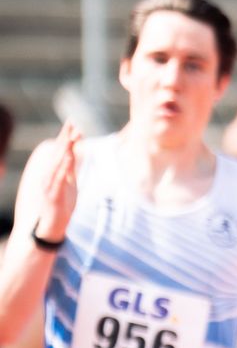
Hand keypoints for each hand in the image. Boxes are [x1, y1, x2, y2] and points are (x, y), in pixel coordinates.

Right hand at [36, 122, 80, 240]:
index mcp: (54, 171)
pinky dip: (63, 166)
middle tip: (72, 123)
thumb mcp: (70, 182)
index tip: (73, 123)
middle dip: (66, 138)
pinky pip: (59, 177)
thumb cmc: (63, 203)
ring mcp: (49, 183)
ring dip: (65, 149)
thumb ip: (71, 168)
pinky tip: (69, 157)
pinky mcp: (53, 193)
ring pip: (57, 162)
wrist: (54, 224)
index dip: (66, 136)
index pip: (60, 150)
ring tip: (72, 136)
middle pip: (58, 152)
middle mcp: (49, 174)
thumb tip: (76, 152)